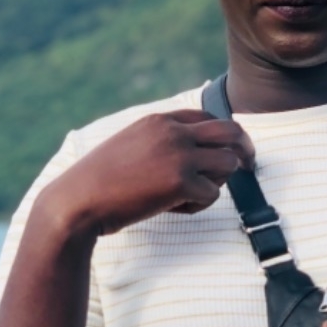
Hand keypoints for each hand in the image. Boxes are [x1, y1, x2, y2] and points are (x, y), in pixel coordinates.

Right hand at [41, 110, 254, 239]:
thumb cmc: (99, 181)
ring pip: (228, 163)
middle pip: (230, 131)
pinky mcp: (181, 182)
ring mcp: (179, 155)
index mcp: (158, 120)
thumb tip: (189, 151)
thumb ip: (158, 140)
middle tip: (248, 165)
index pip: (207, 118)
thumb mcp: (129, 144)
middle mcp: (172, 131)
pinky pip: (212, 194)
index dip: (222, 136)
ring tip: (189, 196)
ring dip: (217, 182)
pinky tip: (173, 208)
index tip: (230, 150)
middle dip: (244, 149)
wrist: (78, 201)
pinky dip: (198, 205)